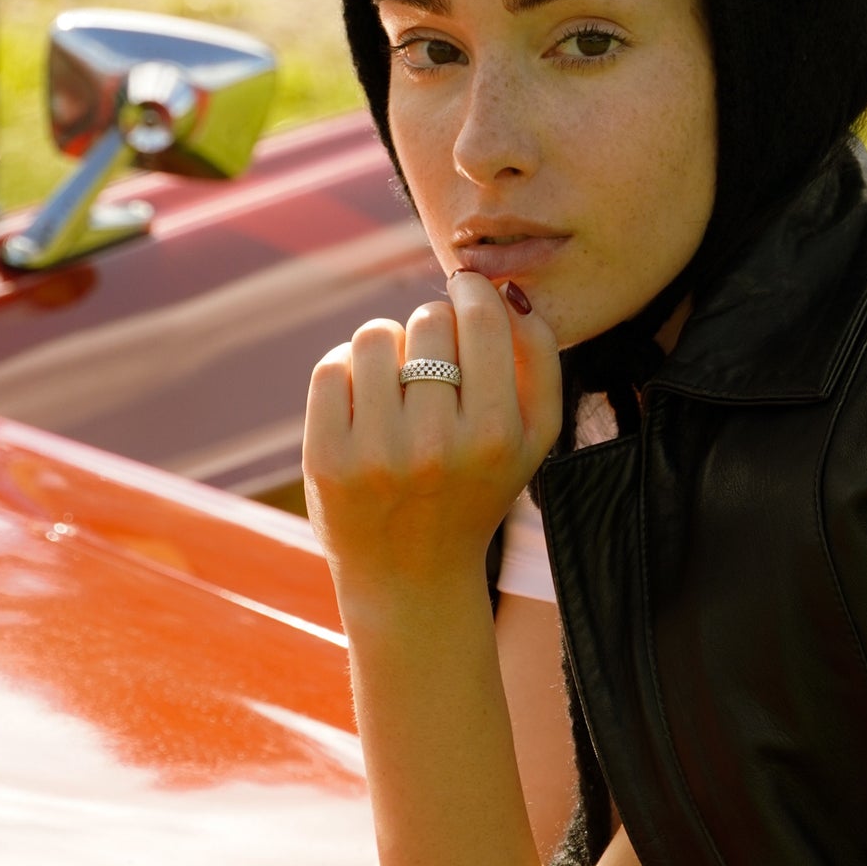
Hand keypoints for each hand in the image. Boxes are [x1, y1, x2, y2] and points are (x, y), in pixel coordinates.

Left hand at [303, 273, 561, 601]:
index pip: (480, 320)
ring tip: (396, 378)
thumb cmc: (478, 489)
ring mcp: (376, 454)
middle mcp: (437, 446)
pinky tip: (364, 399)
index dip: (471, 290)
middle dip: (431, 327)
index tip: (465, 290)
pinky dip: (346, 369)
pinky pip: (331, 368)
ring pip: (373, 336)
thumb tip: (507, 291)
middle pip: (427, 324)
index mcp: (496, 436)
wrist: (413, 575)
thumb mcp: (534, 437)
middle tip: (433, 358)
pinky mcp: (327, 460)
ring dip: (386, 345)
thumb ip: (539, 359)